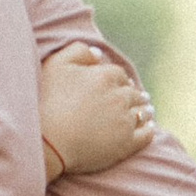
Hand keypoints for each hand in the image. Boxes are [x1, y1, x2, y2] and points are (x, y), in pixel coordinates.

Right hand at [37, 41, 155, 180]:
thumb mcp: (56, 65)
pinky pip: (147, 134)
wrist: (48, 141)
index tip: (115, 85)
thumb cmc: (47, 101)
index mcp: (106, 76)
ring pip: (143, 112)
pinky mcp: (128, 144)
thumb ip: (78, 51)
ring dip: (143, 110)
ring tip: (144, 112)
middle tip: (131, 99)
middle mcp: (121, 96)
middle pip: (133, 92)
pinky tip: (147, 127)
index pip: (119, 74)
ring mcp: (126, 121)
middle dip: (131, 94)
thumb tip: (99, 54)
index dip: (117, 80)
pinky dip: (148, 128)